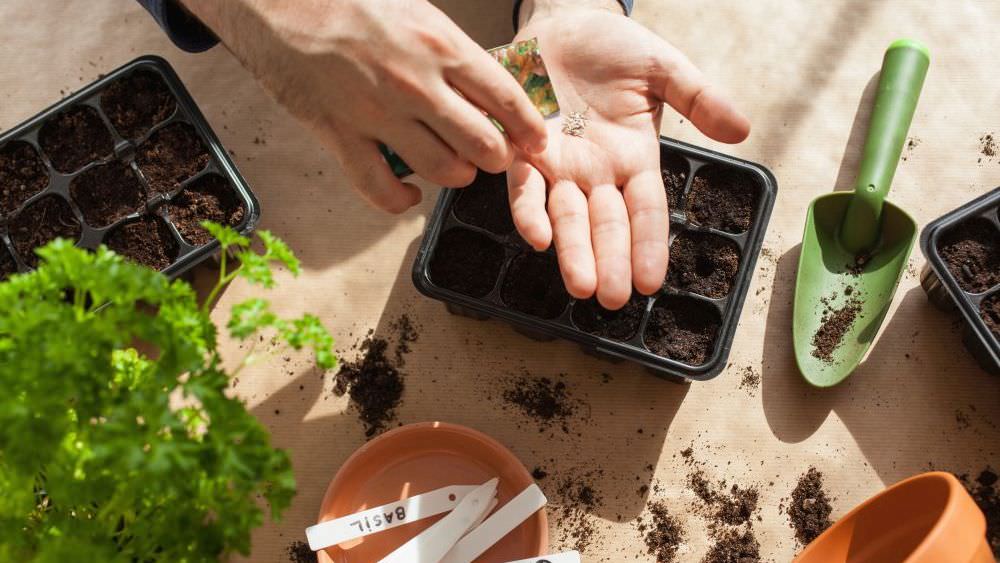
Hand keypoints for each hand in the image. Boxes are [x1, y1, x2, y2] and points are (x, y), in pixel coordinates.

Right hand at [181, 0, 546, 212]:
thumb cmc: (347, 0)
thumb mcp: (415, 10)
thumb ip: (450, 51)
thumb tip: (483, 85)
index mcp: (440, 45)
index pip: (506, 98)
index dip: (528, 128)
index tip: (535, 141)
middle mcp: (416, 84)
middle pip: (483, 144)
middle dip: (496, 157)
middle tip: (492, 155)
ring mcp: (377, 114)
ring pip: (442, 170)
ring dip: (456, 175)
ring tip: (454, 167)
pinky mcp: (340, 136)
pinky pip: (380, 190)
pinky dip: (401, 200)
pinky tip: (409, 193)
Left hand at [510, 1, 749, 308]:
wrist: (564, 20)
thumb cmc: (615, 46)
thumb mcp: (664, 68)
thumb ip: (699, 98)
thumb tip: (742, 131)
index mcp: (635, 159)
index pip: (646, 212)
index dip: (649, 246)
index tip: (651, 282)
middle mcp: (597, 172)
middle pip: (606, 225)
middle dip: (609, 262)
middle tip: (612, 300)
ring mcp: (559, 165)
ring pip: (566, 216)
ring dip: (572, 251)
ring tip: (581, 285)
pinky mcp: (523, 149)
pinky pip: (524, 186)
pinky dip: (528, 210)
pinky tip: (536, 236)